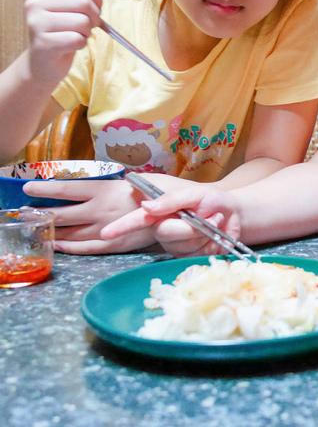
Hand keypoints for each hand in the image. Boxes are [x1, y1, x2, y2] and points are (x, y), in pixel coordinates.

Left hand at [23, 179, 157, 253]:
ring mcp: (106, 228)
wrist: (183, 212)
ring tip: (37, 228)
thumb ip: (114, 184)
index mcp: (106, 190)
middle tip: (24, 212)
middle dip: (42, 213)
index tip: (29, 187)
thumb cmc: (163, 190)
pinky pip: (85, 248)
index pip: (68, 188)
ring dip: (52, 231)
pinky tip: (59, 245)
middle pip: (63, 213)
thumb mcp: (137, 179)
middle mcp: (102, 209)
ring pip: (71, 232)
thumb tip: (95, 184)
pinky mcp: (114, 245)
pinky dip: (69, 247)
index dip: (46, 188)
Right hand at [24, 0, 102, 85]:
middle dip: (94, 17)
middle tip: (86, 26)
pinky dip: (81, 44)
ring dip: (86, 33)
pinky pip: (78, 40)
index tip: (91, 9)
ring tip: (75, 35)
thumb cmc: (60, 29)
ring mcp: (37, 23)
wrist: (44, 61)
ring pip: (83, 22)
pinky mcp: (43, 43)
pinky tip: (70, 45)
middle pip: (85, 3)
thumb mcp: (63, 2)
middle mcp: (36, 2)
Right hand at [101, 185, 243, 257]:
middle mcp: (165, 229)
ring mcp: (176, 245)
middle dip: (192, 226)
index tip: (106, 233)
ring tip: (214, 223)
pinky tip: (215, 236)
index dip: (122, 227)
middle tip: (210, 216)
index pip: (138, 220)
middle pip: (168, 233)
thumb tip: (146, 207)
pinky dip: (212, 244)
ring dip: (206, 233)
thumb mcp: (195, 194)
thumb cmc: (213, 201)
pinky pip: (198, 254)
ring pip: (186, 244)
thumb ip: (171, 200)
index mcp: (162, 212)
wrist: (234, 215)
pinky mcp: (188, 256)